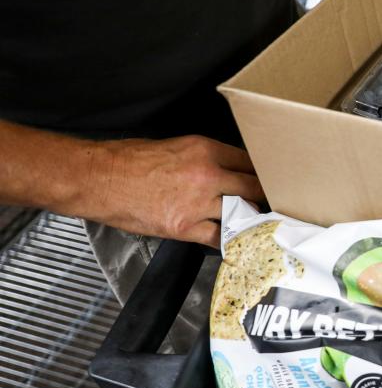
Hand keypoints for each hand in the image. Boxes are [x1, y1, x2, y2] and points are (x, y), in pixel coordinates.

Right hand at [96, 136, 264, 246]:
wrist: (99, 179)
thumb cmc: (130, 160)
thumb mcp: (176, 146)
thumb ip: (206, 157)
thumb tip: (227, 169)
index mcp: (205, 150)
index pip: (250, 162)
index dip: (263, 174)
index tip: (271, 181)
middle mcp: (207, 175)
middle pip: (254, 188)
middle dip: (265, 198)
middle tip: (275, 204)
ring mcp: (197, 203)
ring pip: (241, 214)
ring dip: (249, 220)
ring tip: (259, 224)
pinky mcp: (184, 227)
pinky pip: (218, 238)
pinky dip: (228, 241)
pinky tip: (236, 242)